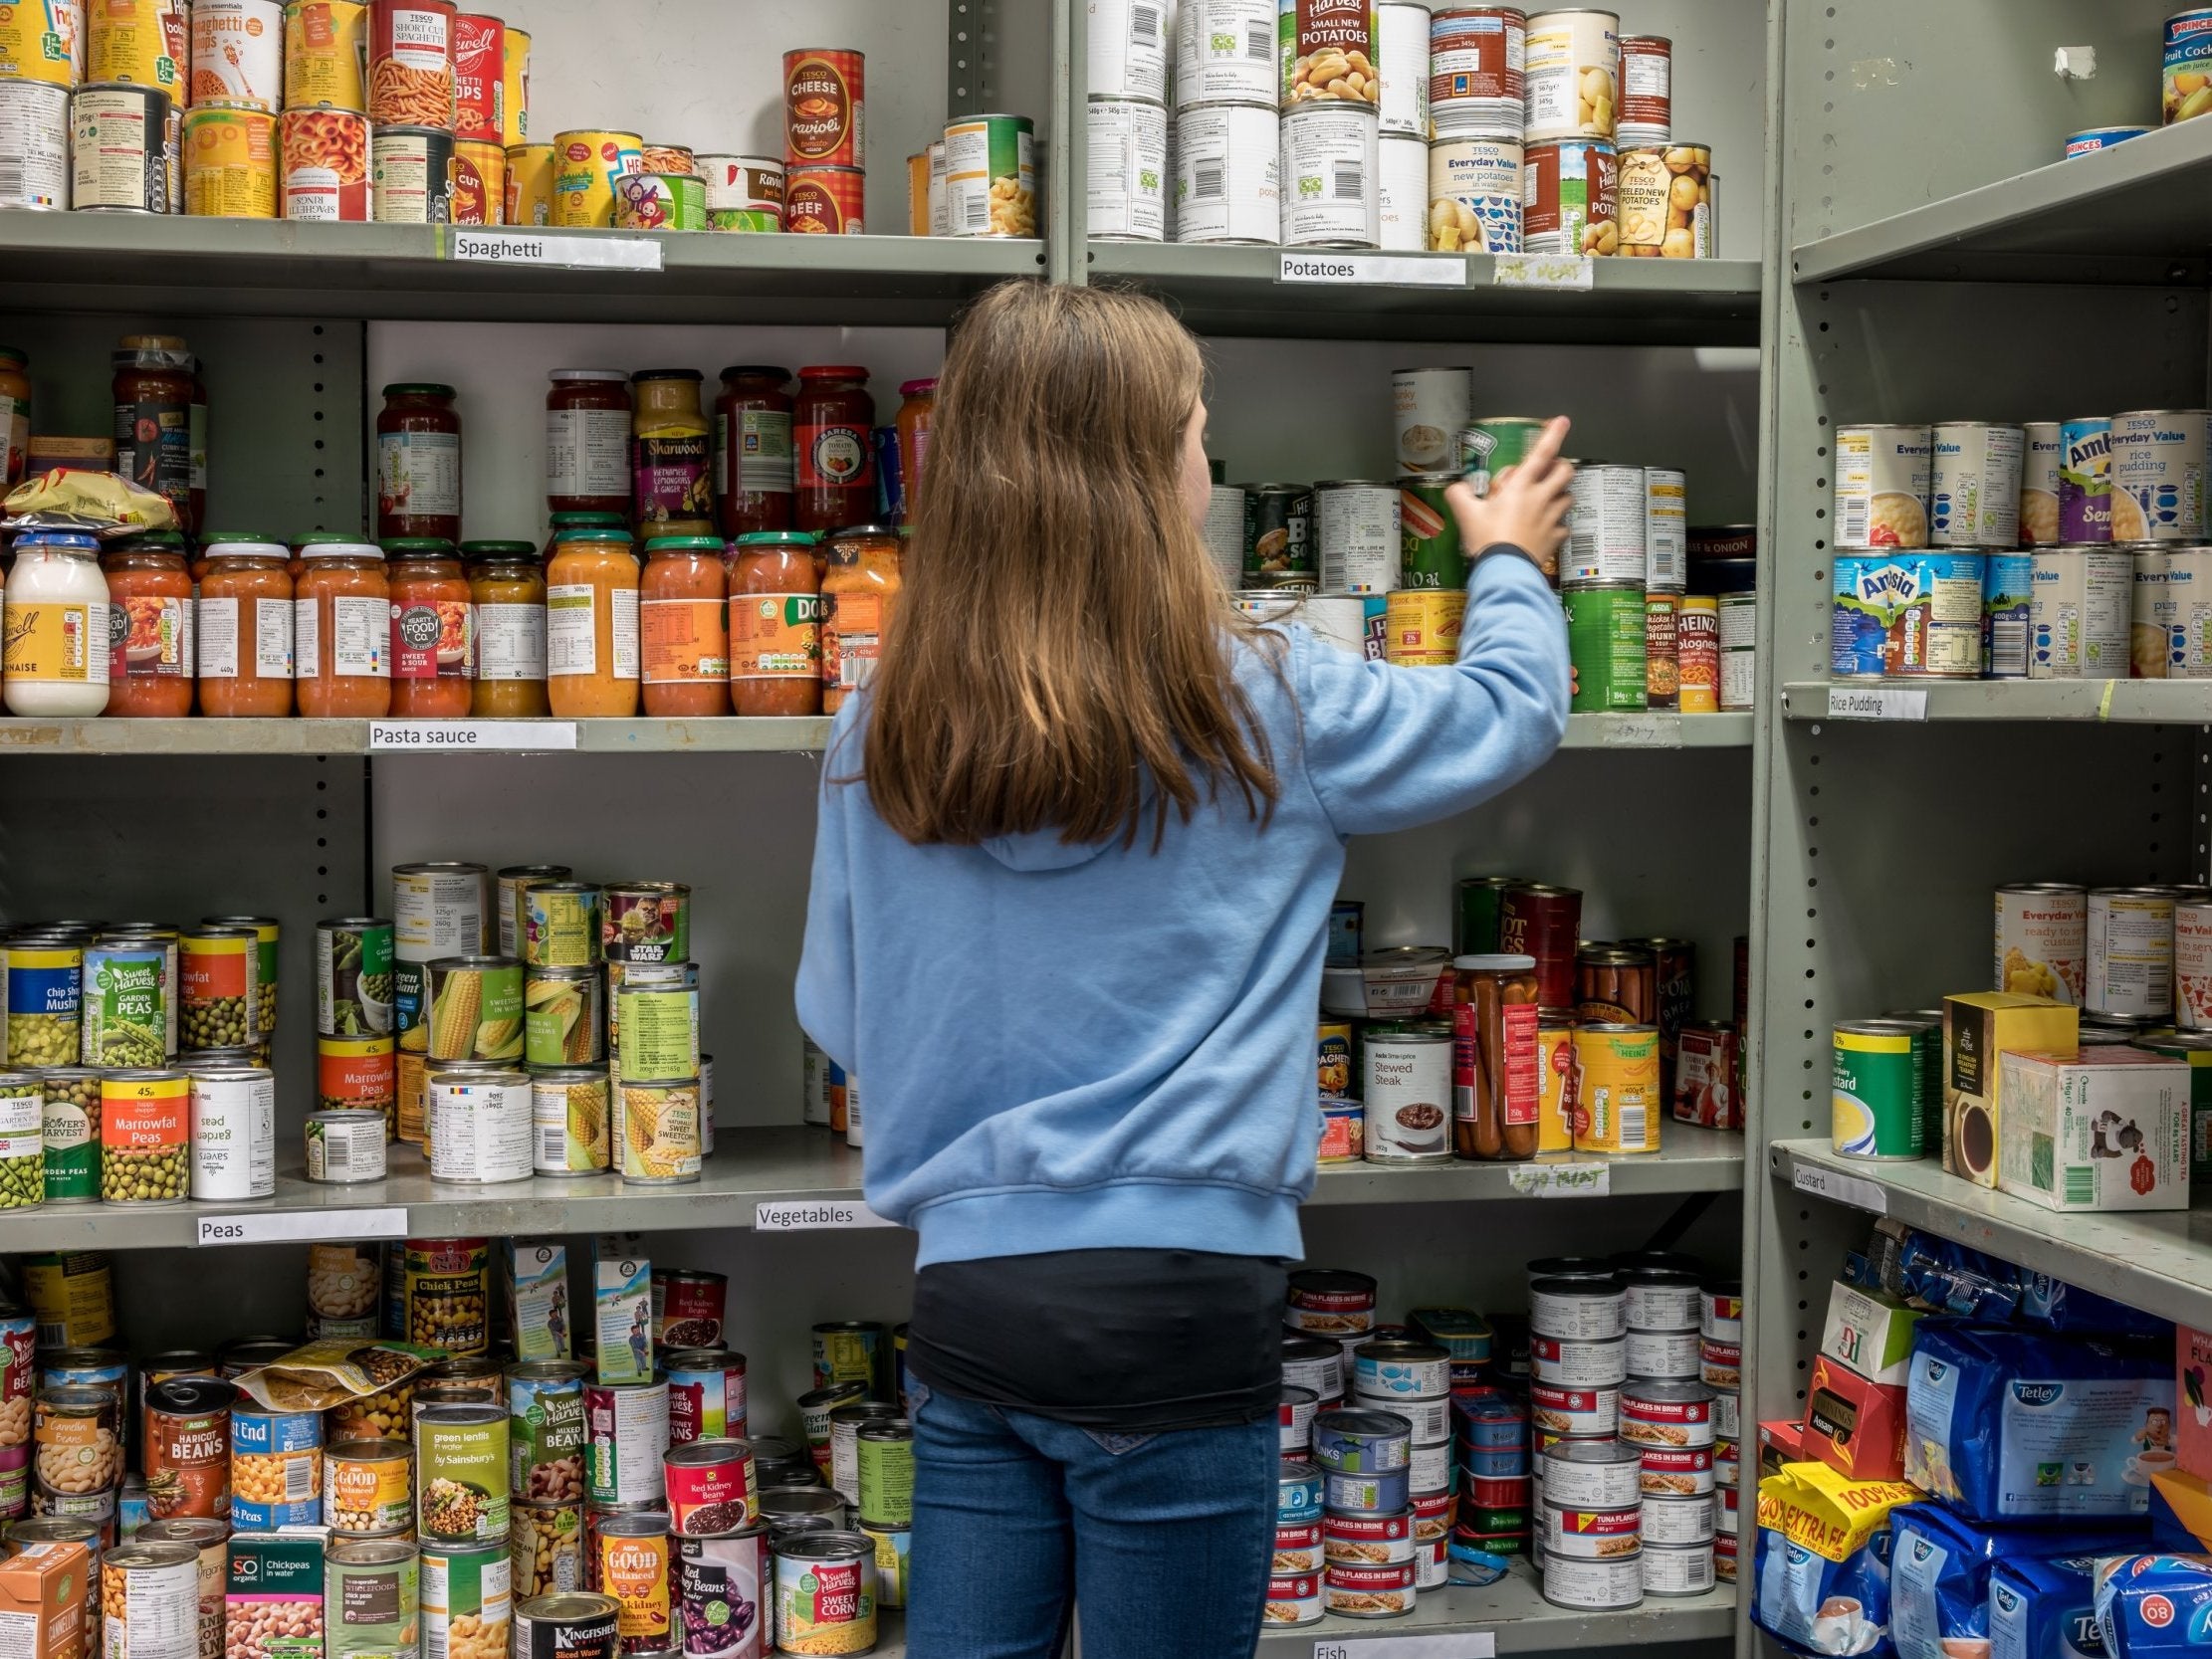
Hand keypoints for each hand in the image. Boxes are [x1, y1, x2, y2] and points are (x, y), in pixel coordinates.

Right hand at [1443, 416, 1574, 577]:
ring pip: (1568, 497)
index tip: (1562, 422)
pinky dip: (1557, 525)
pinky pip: (1563, 527)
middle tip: (1550, 470)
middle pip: (1565, 471)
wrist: (1504, 570)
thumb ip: (1460, 495)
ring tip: (1547, 499)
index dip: (1553, 434)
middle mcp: (1540, 499)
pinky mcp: (1554, 539)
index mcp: (1520, 487)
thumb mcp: (1466, 514)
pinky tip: (1547, 529)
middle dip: (1561, 466)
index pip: (1541, 453)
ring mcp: (1551, 519)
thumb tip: (1456, 488)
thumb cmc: (1487, 540)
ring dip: (1560, 494)